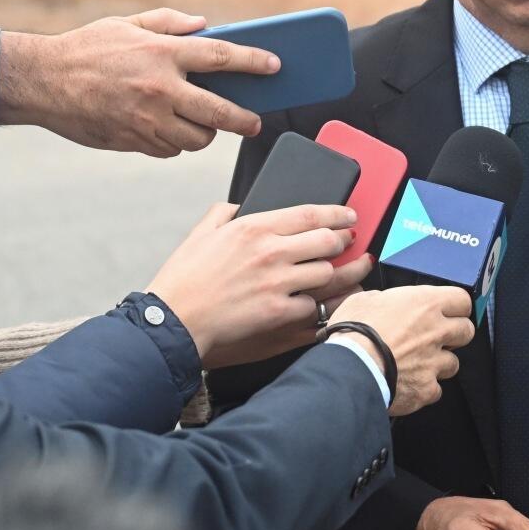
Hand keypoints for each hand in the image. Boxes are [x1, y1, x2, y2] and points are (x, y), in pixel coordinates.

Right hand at [0, 10, 276, 156]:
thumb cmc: (84, 48)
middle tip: (252, 122)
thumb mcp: (126, 24)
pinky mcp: (134, 141)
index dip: (253, 62)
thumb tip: (204, 25)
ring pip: (196, 139)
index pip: (221, 58)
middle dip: (244, 120)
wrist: (42, 82)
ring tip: (201, 123)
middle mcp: (160, 89)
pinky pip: (168, 149)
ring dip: (204, 133)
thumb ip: (168, 24)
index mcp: (162, 54)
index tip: (274, 66)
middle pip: (220, 113)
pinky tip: (167, 129)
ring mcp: (147, 120)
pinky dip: (174, 142)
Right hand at [149, 201, 369, 367]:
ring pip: (330, 274)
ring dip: (346, 274)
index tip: (349, 216)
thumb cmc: (182, 282)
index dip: (337, 213)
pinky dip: (333, 306)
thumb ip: (223, 212)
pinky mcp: (280, 316)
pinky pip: (320, 308)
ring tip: (356, 272)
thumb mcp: (199, 234)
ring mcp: (278, 285)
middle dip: (345, 242)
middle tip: (351, 244)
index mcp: (252, 228)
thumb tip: (240, 206)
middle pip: (328, 242)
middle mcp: (270, 253)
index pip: (309, 214)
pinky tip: (340, 302)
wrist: (172, 323)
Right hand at [326, 286, 473, 415]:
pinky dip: (425, 389)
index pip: (463, 300)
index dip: (456, 307)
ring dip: (439, 364)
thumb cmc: (353, 333)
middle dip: (455, 335)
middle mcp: (436, 332)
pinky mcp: (426, 388)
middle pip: (466, 331)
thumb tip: (383, 303)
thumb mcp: (363, 300)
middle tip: (435, 337)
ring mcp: (434, 362)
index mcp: (425, 304)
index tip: (448, 312)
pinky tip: (409, 385)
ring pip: (453, 363)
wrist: (350, 368)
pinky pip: (436, 390)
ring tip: (417, 364)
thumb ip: (383, 300)